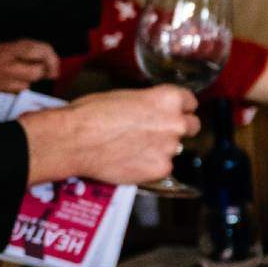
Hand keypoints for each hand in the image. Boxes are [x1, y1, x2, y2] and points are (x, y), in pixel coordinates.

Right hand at [0, 40, 58, 92]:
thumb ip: (21, 52)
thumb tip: (45, 61)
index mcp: (9, 47)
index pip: (41, 49)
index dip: (52, 58)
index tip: (54, 66)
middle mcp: (8, 63)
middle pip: (38, 72)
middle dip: (41, 73)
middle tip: (42, 74)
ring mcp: (2, 79)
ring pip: (26, 85)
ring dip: (25, 83)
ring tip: (12, 77)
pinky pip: (14, 94)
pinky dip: (13, 91)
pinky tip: (3, 85)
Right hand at [21, 85, 199, 184]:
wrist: (74, 140)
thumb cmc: (91, 114)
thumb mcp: (125, 97)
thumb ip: (148, 104)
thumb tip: (151, 111)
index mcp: (168, 98)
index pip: (191, 102)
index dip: (181, 108)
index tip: (175, 113)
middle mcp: (176, 123)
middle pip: (192, 126)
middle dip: (179, 129)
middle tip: (159, 133)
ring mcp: (170, 148)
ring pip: (175, 149)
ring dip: (161, 149)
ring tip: (134, 149)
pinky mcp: (161, 169)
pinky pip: (162, 167)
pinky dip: (150, 166)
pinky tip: (130, 162)